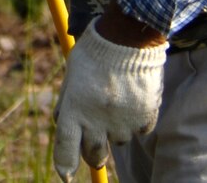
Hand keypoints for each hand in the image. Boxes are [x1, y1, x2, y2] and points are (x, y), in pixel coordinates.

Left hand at [51, 18, 166, 179]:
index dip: (64, 165)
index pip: (66, 148)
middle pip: (94, 155)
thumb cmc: (93, 54)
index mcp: (74, 109)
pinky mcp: (144, 118)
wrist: (127, 38)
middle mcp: (97, 120)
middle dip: (93, 154)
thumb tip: (61, 124)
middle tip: (94, 145)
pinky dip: (135, 120)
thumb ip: (67, 103)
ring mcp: (123, 121)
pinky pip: (139, 129)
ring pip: (118, 141)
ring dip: (114, 129)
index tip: (65, 176)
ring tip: (115, 101)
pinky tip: (131, 97)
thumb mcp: (71, 77)